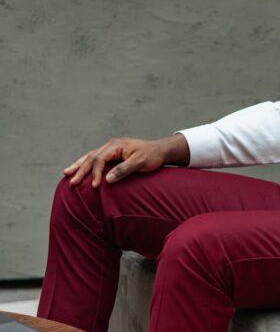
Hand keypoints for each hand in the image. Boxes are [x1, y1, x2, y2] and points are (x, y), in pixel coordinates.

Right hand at [64, 134, 189, 187]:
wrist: (160, 150)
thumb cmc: (152, 156)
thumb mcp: (140, 162)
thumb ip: (124, 170)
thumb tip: (107, 180)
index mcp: (116, 145)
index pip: (99, 159)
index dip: (95, 173)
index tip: (94, 185)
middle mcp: (111, 145)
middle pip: (91, 157)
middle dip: (80, 170)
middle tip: (70, 181)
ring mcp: (111, 149)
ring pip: (90, 156)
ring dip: (79, 165)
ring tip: (66, 173)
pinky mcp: (113, 154)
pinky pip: (96, 158)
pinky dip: (86, 164)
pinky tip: (80, 169)